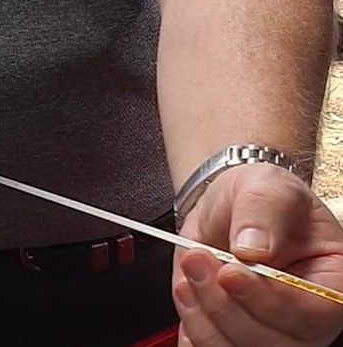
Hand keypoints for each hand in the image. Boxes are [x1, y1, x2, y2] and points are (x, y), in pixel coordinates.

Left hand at [174, 162, 342, 345]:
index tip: (230, 272)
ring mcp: (272, 333)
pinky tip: (186, 291)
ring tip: (190, 267)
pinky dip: (193, 326)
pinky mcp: (233, 336)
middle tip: (197, 259)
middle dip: (225, 304)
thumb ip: (263, 210)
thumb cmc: (259, 198)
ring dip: (204, 314)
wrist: (229, 206)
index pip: (311, 312)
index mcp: (331, 284)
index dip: (268, 299)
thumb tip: (252, 248)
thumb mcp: (267, 184)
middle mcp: (305, 318)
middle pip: (273, 341)